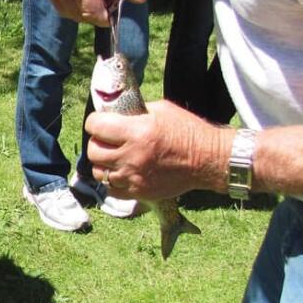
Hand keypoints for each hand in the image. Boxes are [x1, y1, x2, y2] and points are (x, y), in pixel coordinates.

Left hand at [85, 100, 225, 200]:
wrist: (209, 160)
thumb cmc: (188, 131)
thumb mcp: (162, 110)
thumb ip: (136, 111)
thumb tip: (116, 112)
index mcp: (137, 132)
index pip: (96, 126)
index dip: (95, 121)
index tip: (100, 121)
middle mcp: (132, 156)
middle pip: (94, 151)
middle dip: (97, 142)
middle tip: (106, 140)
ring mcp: (134, 177)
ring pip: (99, 172)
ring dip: (103, 163)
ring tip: (114, 157)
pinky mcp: (140, 192)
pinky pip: (112, 190)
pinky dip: (112, 181)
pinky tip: (121, 172)